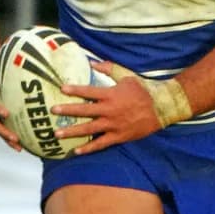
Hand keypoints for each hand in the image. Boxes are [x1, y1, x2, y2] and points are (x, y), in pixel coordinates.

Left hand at [50, 61, 190, 154]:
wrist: (162, 106)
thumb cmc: (143, 89)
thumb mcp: (126, 75)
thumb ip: (108, 69)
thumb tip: (92, 63)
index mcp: (111, 94)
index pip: (89, 91)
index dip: (75, 90)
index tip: (61, 89)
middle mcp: (110, 110)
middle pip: (85, 111)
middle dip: (67, 111)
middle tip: (52, 111)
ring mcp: (114, 125)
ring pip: (89, 129)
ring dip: (72, 132)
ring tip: (57, 134)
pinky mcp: (119, 136)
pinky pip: (101, 143)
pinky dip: (89, 148)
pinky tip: (76, 150)